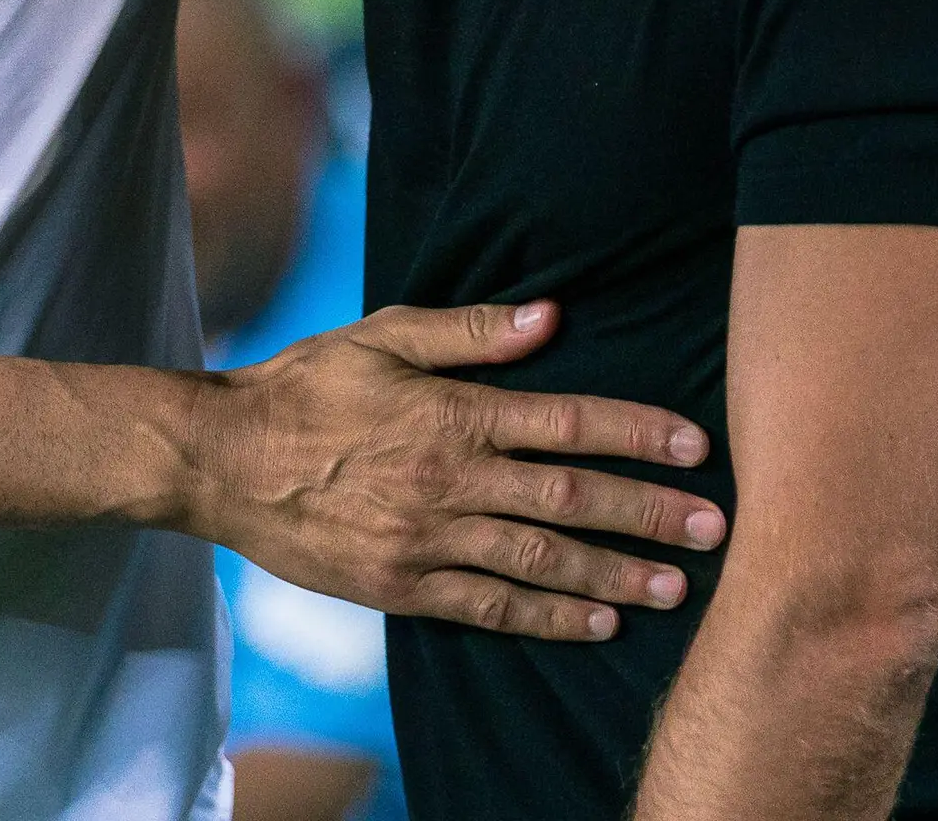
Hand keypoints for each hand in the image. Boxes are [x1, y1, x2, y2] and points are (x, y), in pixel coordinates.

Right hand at [185, 301, 727, 642]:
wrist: (220, 460)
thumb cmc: (305, 384)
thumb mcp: (382, 334)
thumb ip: (471, 330)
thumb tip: (553, 316)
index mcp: (452, 411)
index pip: (568, 423)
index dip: (638, 435)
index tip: (698, 448)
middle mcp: (449, 479)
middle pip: (570, 498)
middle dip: (650, 513)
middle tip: (716, 528)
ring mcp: (426, 539)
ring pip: (540, 559)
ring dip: (614, 573)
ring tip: (677, 586)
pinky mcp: (401, 586)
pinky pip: (489, 607)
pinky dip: (547, 616)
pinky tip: (598, 622)